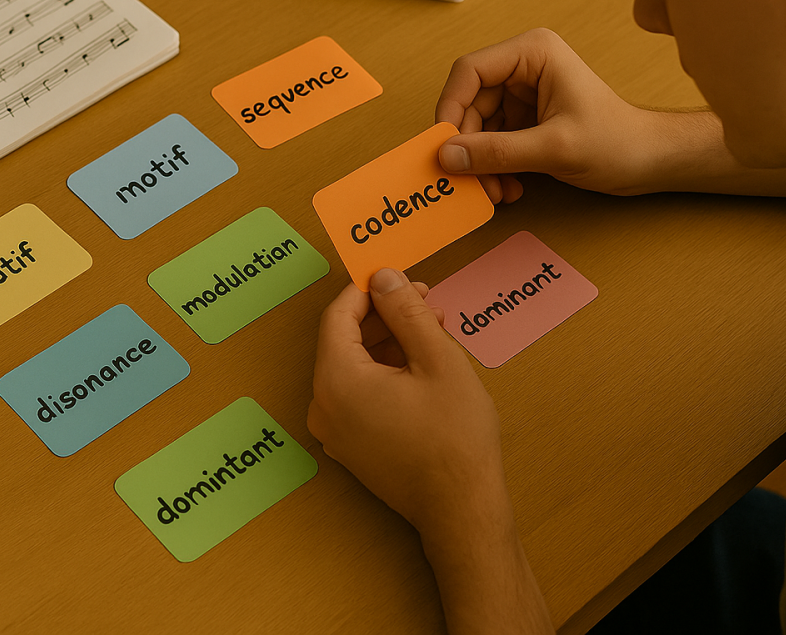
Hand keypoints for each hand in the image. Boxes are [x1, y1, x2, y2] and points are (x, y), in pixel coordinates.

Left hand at [309, 269, 553, 633]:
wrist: (460, 508)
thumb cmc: (453, 436)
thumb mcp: (437, 359)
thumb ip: (406, 312)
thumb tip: (384, 278)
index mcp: (337, 380)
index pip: (339, 315)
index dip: (369, 290)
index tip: (400, 277)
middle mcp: (324, 406)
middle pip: (345, 341)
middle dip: (385, 316)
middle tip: (427, 301)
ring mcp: (335, 431)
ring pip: (355, 367)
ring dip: (389, 343)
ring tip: (433, 330)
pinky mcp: (351, 446)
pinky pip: (360, 394)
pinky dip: (385, 373)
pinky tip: (422, 366)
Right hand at [435, 27, 683, 201]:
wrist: (649, 161)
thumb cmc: (617, 142)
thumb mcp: (553, 148)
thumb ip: (497, 151)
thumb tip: (447, 155)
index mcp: (533, 53)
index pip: (470, 71)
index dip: (451, 108)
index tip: (445, 146)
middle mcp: (524, 68)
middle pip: (470, 104)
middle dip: (470, 147)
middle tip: (473, 182)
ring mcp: (523, 94)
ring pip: (478, 128)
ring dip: (481, 164)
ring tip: (497, 192)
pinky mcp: (526, 119)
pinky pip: (493, 141)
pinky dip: (494, 167)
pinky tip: (508, 188)